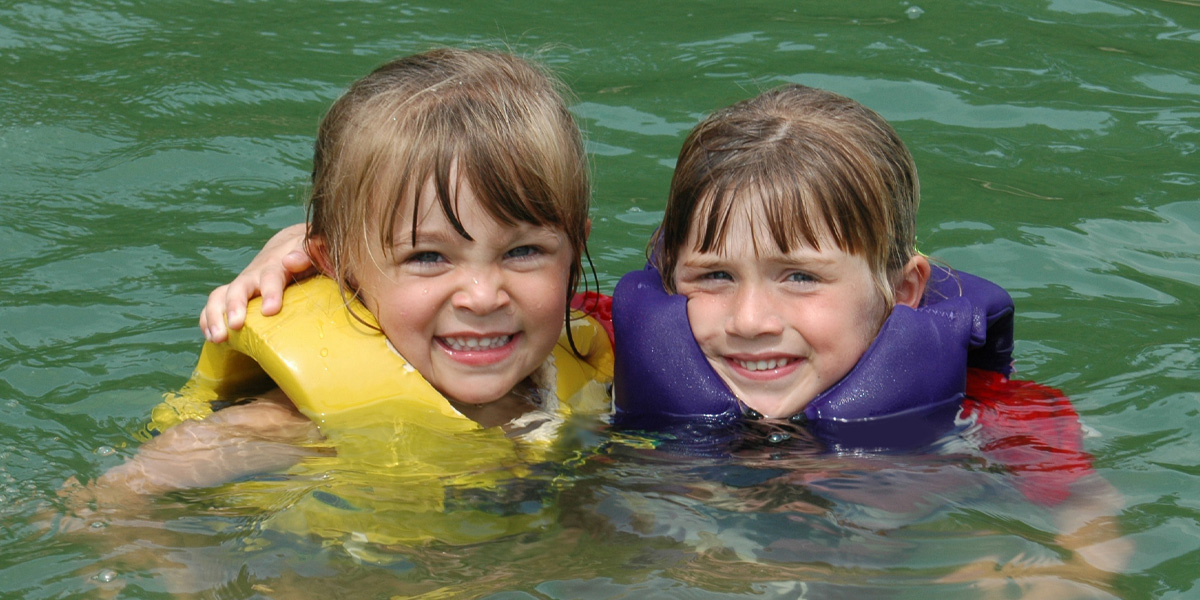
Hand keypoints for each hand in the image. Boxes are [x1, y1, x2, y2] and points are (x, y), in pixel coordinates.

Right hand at [200, 223, 313, 341]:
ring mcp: (241, 285)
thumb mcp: (314, 249)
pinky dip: (208, 320)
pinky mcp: (233, 295)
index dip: (270, 292)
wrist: (289, 247)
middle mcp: (254, 275)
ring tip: (218, 338)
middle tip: (235, 325)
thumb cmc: (307, 254)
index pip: (271, 276)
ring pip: (220, 296)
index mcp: (277, 265)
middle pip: (239, 287)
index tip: (269, 310)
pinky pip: (214, 306)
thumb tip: (292, 260)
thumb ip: (311, 251)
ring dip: (215, 316)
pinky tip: (211, 336)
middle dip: (235, 306)